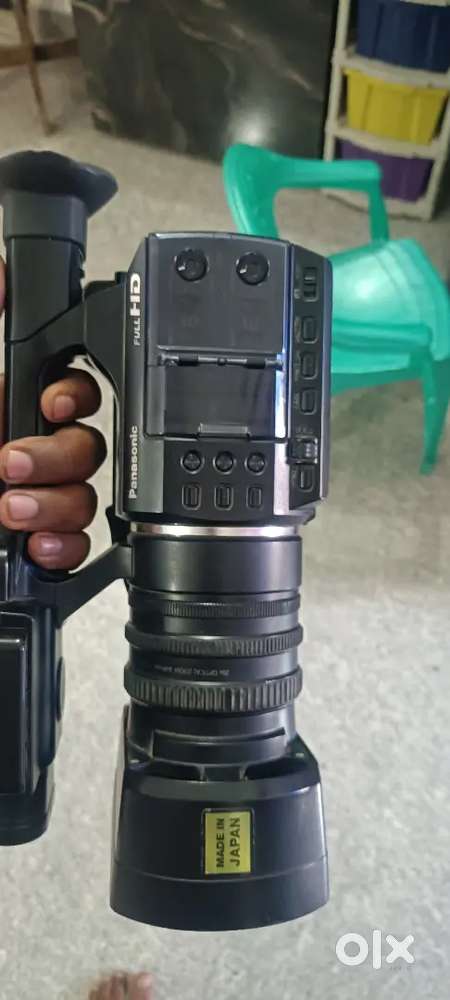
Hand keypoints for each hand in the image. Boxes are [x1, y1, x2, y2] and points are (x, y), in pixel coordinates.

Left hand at [0, 259, 105, 569]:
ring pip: (83, 497)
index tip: (49, 402)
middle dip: (56, 457)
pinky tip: (35, 545)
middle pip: (85, 447)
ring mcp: (27, 500)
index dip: (74, 394)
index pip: (70, 392)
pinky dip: (64, 546)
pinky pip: (73, 545)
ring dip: (56, 504)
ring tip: (7, 510)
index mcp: (2, 407)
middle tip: (8, 466)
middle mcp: (20, 452)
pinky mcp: (26, 544)